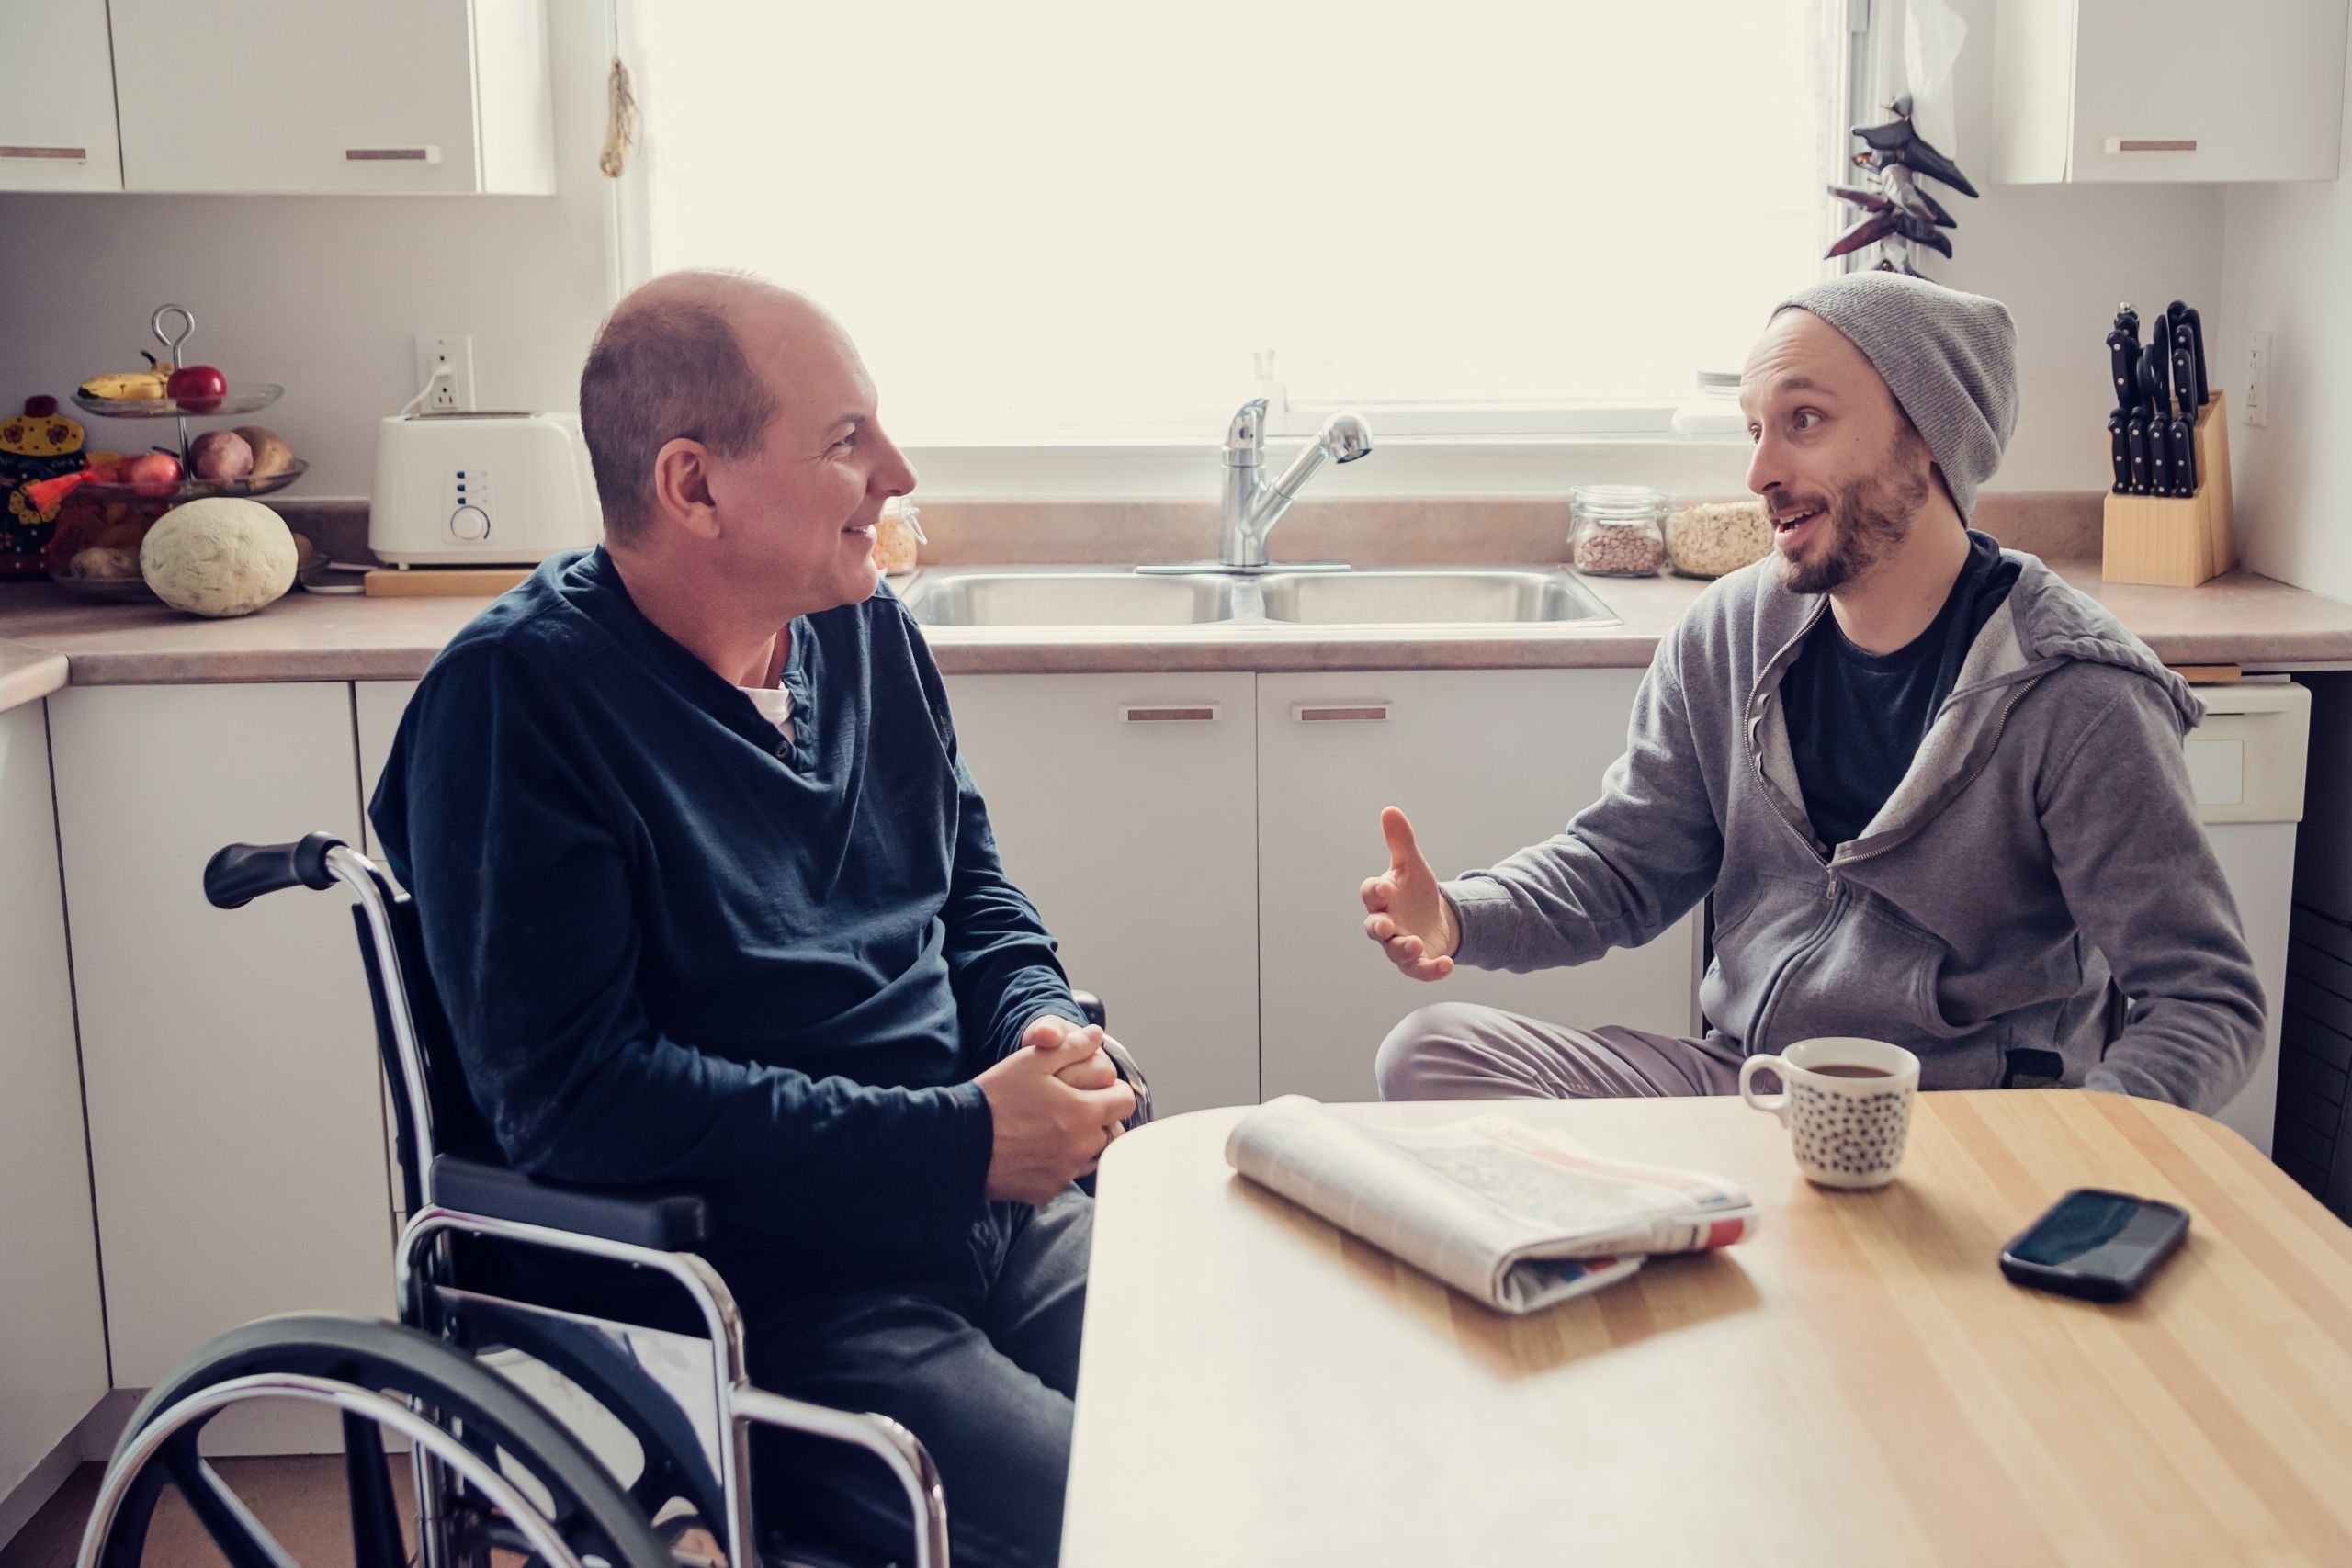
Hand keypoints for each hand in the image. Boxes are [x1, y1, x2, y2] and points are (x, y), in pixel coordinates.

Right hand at [977, 1016, 1137, 1204]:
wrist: (961, 1142)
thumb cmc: (997, 1097)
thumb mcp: (1033, 1062)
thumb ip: (1071, 1047)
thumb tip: (1096, 1036)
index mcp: (1085, 1113)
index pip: (1125, 1100)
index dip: (1112, 1090)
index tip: (1094, 1088)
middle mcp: (1082, 1147)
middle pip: (1111, 1130)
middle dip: (1098, 1117)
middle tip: (1070, 1106)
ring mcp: (1066, 1172)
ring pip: (1092, 1155)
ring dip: (1082, 1142)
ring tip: (1053, 1128)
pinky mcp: (1048, 1191)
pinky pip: (1066, 1175)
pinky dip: (1059, 1164)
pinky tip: (1037, 1150)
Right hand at [1360, 806, 1457, 981]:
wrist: (1436, 918)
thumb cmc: (1416, 890)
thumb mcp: (1412, 864)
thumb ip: (1401, 841)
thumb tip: (1390, 810)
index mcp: (1382, 898)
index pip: (1371, 894)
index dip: (1375, 891)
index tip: (1383, 886)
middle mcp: (1386, 923)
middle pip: (1375, 928)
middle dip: (1379, 927)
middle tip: (1386, 925)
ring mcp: (1399, 944)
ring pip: (1395, 951)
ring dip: (1404, 949)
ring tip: (1416, 944)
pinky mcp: (1417, 962)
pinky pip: (1420, 970)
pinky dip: (1432, 970)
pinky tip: (1447, 964)